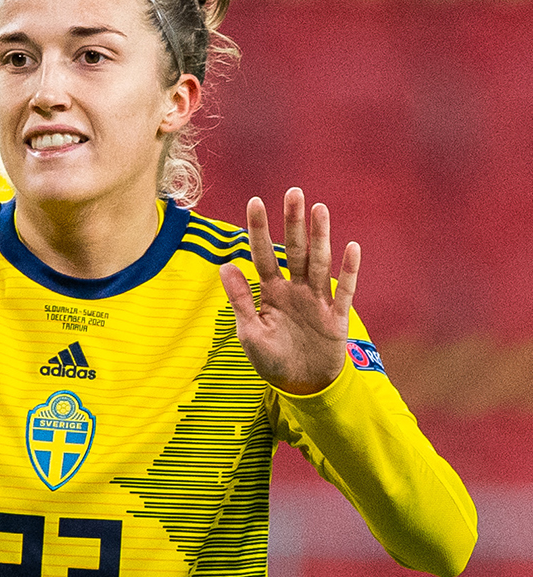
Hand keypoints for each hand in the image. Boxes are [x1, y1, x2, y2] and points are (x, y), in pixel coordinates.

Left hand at [218, 189, 358, 394]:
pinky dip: (349, 270)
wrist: (300, 385)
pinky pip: (345, 291)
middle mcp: (295, 290)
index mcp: (271, 292)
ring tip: (320, 209)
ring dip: (320, 237)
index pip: (262, 255)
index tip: (255, 201)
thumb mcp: (249, 332)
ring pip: (318, 263)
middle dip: (294, 223)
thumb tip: (225, 265)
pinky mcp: (337, 317)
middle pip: (294, 250)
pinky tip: (351, 247)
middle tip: (293, 191)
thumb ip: (240, 300)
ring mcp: (317, 301)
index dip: (259, 230)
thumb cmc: (271, 359)